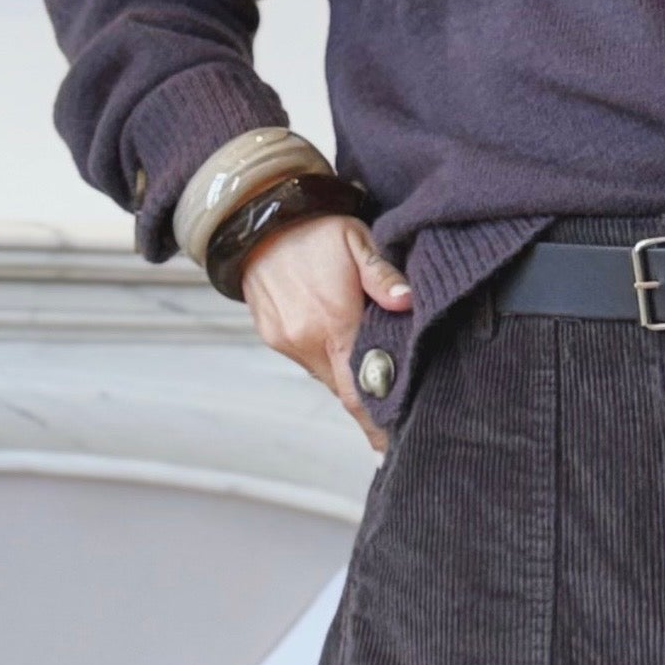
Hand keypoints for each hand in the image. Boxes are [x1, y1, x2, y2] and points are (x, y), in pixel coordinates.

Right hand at [239, 212, 413, 451]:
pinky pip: (308, 358)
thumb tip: (407, 301)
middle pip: (344, 389)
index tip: (392, 447)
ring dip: (348, 375)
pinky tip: (340, 342)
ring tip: (374, 370)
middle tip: (397, 411)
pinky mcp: (272, 335)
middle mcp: (304, 341)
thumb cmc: (315, 228)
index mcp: (332, 325)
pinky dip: (328, 358)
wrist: (256, 216)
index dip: (376, 423)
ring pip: (326, 374)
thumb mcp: (358, 241)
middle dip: (368, 401)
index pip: (358, 391)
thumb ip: (383, 277)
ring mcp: (285, 340)